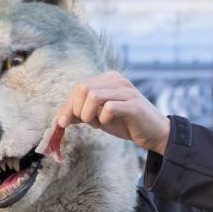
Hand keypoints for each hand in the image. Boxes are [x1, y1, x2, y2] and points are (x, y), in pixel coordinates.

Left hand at [55, 71, 170, 154]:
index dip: (67, 106)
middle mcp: (117, 80)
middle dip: (77, 109)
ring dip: (88, 114)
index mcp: (108, 79)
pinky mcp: (133, 105)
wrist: (153, 132)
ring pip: (92, 95)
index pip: (78, 87)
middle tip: (87, 121)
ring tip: (97, 122)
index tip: (62, 123)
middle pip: (82, 88)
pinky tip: (108, 123)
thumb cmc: (124, 122)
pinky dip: (102, 119)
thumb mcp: (97, 117)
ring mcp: (126, 91)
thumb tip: (59, 119)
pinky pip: (108, 108)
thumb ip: (79, 114)